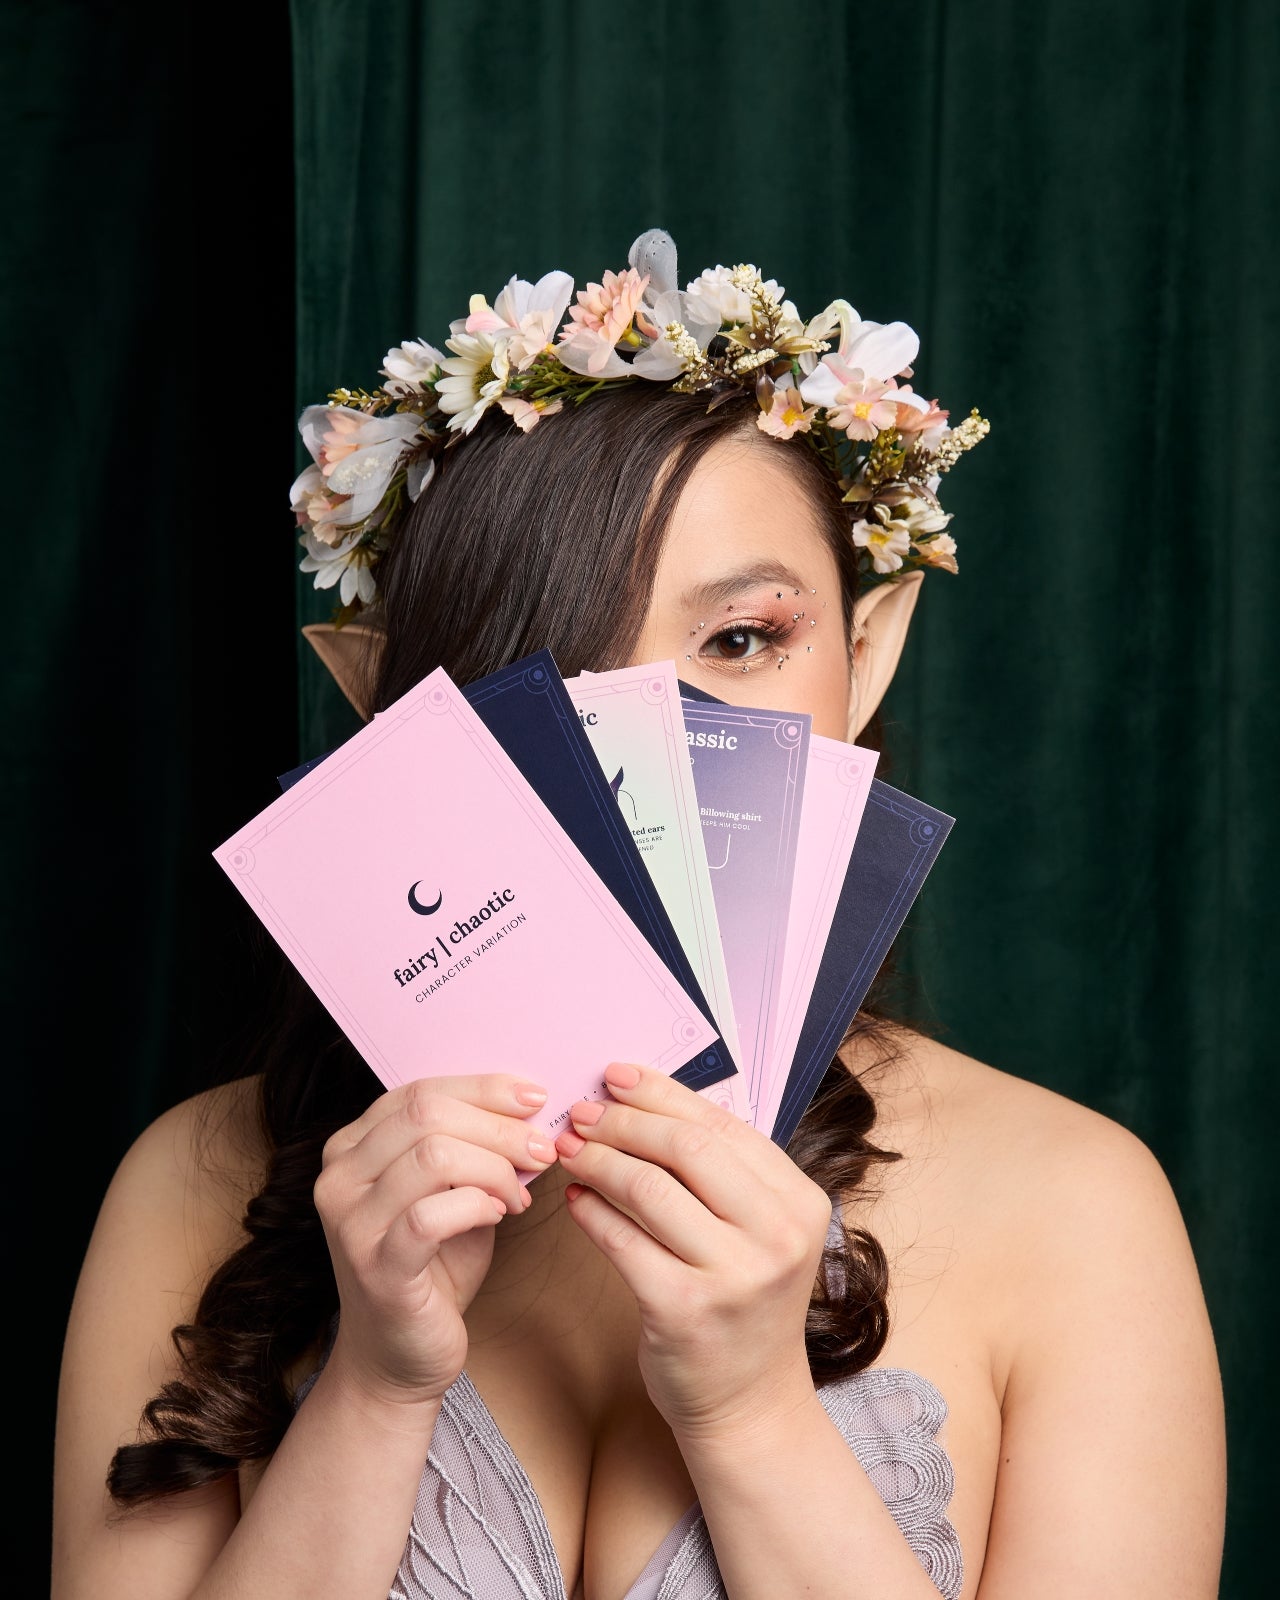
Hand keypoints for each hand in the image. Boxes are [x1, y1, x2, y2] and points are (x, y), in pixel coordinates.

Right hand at [314, 1074, 557, 1407]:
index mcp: (352, 1147)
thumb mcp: (451, 1192)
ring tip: (519, 1195)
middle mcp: (339, 1177)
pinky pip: (432, 1215)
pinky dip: (477, 1205)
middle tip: (542, 1150)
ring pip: (433, 1156)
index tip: (535, 1099)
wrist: (398, 1359)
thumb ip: (471, 1147)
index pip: (419, 1090)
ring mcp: (351, 1223)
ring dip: (495, 1168)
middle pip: (427, 1114)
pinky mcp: (376, 1268)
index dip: (484, 1088)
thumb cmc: (432, 1269)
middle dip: (499, 1126)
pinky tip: (498, 1215)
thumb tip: (528, 1109)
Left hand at [555, 1063, 831, 1439]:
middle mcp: (776, 1235)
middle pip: (686, 1148)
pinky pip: (623, 1242)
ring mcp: (734, 1276)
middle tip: (581, 1111)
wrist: (750, 1404)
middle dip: (624, 1121)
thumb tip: (644, 1100)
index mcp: (800, 1202)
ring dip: (600, 1160)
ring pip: (649, 1188)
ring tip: (569, 1149)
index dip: (662, 1093)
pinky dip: (592, 1211)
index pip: (722, 1125)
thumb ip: (723, 1172)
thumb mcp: (759, 1231)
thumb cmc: (743, 1305)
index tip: (615, 1077)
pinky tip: (576, 1198)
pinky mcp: (684, 1311)